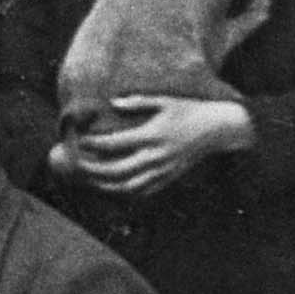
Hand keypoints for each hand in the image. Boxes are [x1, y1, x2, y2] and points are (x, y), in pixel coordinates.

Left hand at [61, 94, 255, 197]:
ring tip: (87, 179)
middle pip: (116, 170)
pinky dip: (124, 192)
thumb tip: (113, 102)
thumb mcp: (165, 101)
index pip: (114, 144)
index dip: (93, 143)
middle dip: (92, 170)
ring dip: (104, 185)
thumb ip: (138, 101)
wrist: (219, 129)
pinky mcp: (169, 178)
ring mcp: (163, 170)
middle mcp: (156, 156)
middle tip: (75, 164)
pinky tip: (111, 187)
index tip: (78, 140)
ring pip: (128, 186)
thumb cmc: (191, 111)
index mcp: (153, 135)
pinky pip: (144, 191)